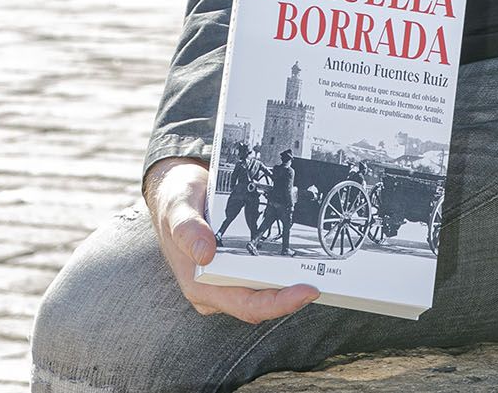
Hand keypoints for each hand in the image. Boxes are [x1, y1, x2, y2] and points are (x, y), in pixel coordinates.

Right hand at [144, 157, 318, 320]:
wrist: (176, 192)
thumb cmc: (176, 202)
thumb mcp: (178, 208)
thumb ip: (188, 230)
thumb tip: (205, 254)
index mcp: (199, 285)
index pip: (245, 305)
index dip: (278, 303)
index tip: (306, 291)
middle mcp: (215, 290)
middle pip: (261, 303)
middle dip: (291, 296)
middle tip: (321, 281)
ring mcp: (226, 281)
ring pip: (264, 292)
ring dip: (289, 285)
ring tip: (317, 271)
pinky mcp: (235, 269)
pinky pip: (262, 276)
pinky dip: (282, 271)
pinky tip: (300, 260)